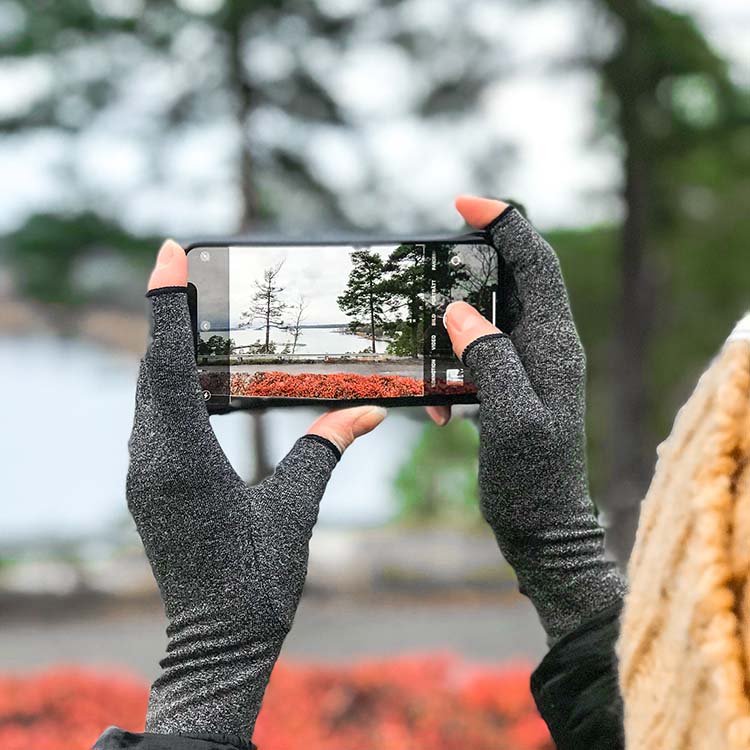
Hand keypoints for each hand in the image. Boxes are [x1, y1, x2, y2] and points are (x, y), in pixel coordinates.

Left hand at [130, 241, 384, 740]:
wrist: (217, 643)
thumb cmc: (258, 582)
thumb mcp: (296, 509)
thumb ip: (326, 449)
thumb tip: (369, 413)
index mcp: (183, 458)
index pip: (167, 363)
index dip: (168, 304)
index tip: (169, 253)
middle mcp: (152, 459)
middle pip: (151, 370)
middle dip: (166, 319)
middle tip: (186, 274)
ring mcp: (144, 474)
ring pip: (147, 394)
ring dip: (165, 353)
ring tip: (192, 317)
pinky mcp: (150, 486)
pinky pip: (152, 419)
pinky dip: (168, 386)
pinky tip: (192, 379)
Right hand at [437, 196, 624, 641]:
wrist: (543, 528)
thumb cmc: (532, 481)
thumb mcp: (509, 420)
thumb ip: (490, 359)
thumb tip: (459, 310)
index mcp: (553, 343)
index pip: (535, 263)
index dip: (504, 224)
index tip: (462, 203)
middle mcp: (547, 345)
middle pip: (516, 277)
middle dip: (477, 256)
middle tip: (433, 253)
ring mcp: (531, 365)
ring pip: (494, 313)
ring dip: (458, 315)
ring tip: (425, 327)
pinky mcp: (514, 385)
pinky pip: (481, 352)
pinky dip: (454, 361)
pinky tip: (439, 403)